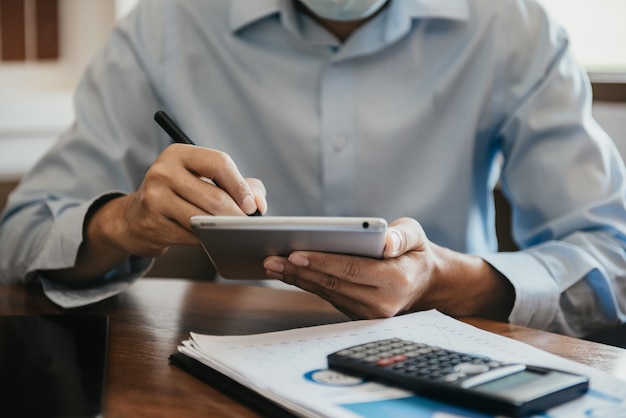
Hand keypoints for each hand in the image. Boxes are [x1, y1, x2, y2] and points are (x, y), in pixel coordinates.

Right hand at [97, 144, 266, 256]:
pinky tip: (211, 239)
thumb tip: (259, 204)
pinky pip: (192, 236)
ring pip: (204, 219)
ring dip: (224, 229)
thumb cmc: (180, 195)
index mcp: (178, 154)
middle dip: (237, 214)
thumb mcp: (204, 179)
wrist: (135, 219)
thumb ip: (240, 184)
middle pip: (215, 196)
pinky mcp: (153, 223)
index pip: (220, 163)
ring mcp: (155, 198)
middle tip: (247, 225)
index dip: (241, 186)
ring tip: (233, 232)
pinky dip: (207, 240)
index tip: (252, 206)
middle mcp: (163, 172)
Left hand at [264, 217, 513, 320]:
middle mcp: (381, 303)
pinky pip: (328, 297)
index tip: (296, 254)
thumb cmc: (415, 253)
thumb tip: (385, 242)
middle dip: (299, 271)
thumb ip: (402, 236)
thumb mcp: (416, 236)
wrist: (424, 284)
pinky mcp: (357, 314)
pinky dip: (307, 283)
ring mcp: (368, 313)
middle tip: (271, 258)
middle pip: (333, 284)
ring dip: (297, 279)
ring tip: (272, 264)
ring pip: (326, 293)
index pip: (352, 270)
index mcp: (396, 281)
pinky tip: (288, 272)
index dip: (322, 262)